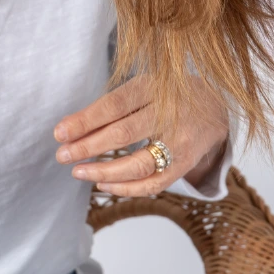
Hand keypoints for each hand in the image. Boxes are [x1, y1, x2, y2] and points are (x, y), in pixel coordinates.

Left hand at [54, 74, 228, 196]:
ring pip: (138, 164)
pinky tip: (103, 183)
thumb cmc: (167, 96)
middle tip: (62, 155)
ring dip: (103, 171)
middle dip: (88, 147)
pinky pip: (153, 184)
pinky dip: (125, 187)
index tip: (59, 133)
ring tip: (79, 172)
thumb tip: (68, 128)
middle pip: (124, 133)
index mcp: (155, 86)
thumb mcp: (142, 88)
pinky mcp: (184, 164)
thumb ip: (110, 106)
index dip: (85, 121)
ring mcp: (180, 141)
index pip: (115, 105)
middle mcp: (171, 112)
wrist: (214, 110)